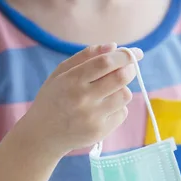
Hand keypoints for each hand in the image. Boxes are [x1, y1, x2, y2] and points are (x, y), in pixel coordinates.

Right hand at [17, 43, 142, 156]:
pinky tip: (103, 109)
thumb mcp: (61, 73)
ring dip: (123, 89)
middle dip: (130, 70)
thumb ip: (86, 57)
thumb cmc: (54, 98)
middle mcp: (83, 98)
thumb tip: (113, 46)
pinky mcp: (100, 131)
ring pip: (125, 95)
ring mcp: (92, 117)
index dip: (124, 56)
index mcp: (71, 80)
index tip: (136, 52)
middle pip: (121, 78)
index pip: (105, 63)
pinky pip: (122, 113)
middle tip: (129, 68)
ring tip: (109, 91)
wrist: (43, 134)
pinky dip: (118, 108)